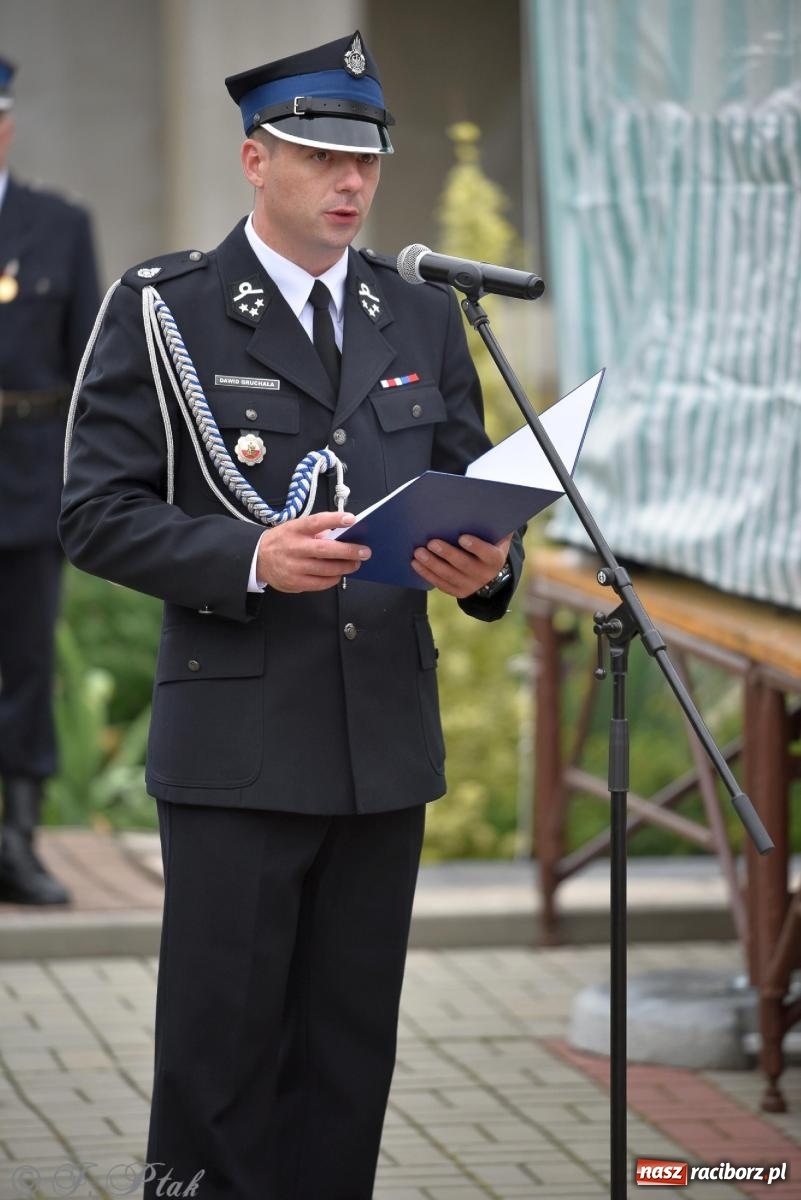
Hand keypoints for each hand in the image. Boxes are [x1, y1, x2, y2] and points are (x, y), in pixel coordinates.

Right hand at [256, 511, 370, 592]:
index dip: (334, 520)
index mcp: (294, 530)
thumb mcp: (294, 528)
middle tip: (364, 552)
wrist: (257, 559)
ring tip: (355, 563)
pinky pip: (320, 583)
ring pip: (325, 569)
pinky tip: (339, 574)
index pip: (316, 522)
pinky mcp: (294, 583)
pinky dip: (333, 579)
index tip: (351, 519)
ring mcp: (293, 567)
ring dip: (344, 567)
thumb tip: (343, 533)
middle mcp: (293, 548)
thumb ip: (316, 530)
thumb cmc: (281, 541)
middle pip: (325, 550)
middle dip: (348, 551)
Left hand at [411, 532, 512, 598]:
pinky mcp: (457, 591)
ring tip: (418, 552)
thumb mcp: (496, 536)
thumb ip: (492, 523)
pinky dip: (426, 573)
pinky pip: (440, 583)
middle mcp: (484, 574)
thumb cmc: (489, 545)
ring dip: (432, 564)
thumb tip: (483, 504)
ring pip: (449, 576)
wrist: (489, 571)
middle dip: (447, 554)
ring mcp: (470, 585)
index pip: (488, 553)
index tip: (461, 537)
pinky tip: (416, 563)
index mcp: (495, 559)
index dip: (476, 546)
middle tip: (431, 543)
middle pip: (464, 565)